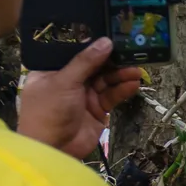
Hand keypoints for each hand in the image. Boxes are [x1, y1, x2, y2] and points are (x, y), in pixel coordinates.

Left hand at [18, 38, 144, 158]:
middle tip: (130, 52)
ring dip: (120, 75)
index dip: (92, 44)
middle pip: (94, 65)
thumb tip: (106, 42)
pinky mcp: (97, 110)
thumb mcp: (64, 82)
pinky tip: (133, 83)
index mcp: (52, 71)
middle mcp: (68, 81)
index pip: (74, 52)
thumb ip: (86, 62)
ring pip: (105, 80)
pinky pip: (111, 96)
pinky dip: (122, 90)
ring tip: (136, 70)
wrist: (53, 151)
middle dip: (111, 60)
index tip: (111, 34)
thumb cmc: (48, 112)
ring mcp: (83, 96)